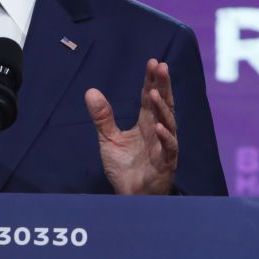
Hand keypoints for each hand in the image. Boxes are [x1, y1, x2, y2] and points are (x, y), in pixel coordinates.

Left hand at [85, 58, 177, 194]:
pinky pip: (168, 148)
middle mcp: (158, 131)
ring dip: (162, 108)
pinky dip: (165, 137)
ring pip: (168, 123)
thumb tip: (90, 91)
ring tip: (155, 93)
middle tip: (161, 66)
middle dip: (163, 85)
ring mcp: (164, 147)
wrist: (129, 196)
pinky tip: (159, 126)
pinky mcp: (165, 163)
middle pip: (163, 104)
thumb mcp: (108, 138)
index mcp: (146, 123)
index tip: (152, 62)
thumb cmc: (124, 167)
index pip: (150, 98)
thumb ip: (102, 116)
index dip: (152, 80)